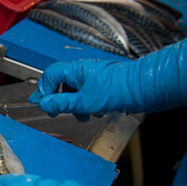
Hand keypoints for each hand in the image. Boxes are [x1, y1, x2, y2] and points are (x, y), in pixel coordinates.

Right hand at [28, 21, 186, 116]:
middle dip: (60, 100)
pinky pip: (87, 94)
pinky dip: (87, 105)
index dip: (44, 90)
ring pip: (75, 91)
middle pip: (61, 84)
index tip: (44, 105)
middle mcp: (83, 71)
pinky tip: (95, 112)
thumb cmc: (116, 91)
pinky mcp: (103, 85)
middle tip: (58, 113)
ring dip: (75, 105)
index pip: (50, 75)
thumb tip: (43, 104)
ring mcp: (93, 78)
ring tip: (83, 116)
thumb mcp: (83, 102)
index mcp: (76, 70)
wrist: (143, 89)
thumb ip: (61, 103)